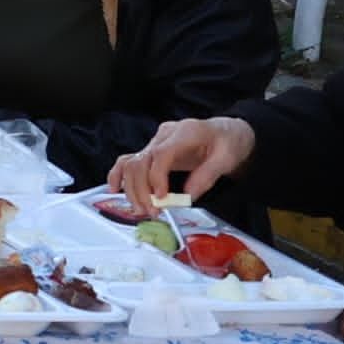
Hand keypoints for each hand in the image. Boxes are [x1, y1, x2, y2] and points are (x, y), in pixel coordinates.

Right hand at [112, 115, 258, 203]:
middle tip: (152, 212)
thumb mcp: (226, 159)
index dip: (156, 178)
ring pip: (131, 162)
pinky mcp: (152, 150)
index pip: (161, 154)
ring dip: (131, 188)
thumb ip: (206, 176)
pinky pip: (129, 160)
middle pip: (141, 161)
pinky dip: (119, 175)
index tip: (161, 199)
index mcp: (185, 132)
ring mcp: (155, 142)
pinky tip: (115, 189)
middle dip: (142, 190)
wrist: (227, 132)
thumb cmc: (229, 143)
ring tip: (141, 209)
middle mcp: (164, 135)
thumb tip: (187, 196)